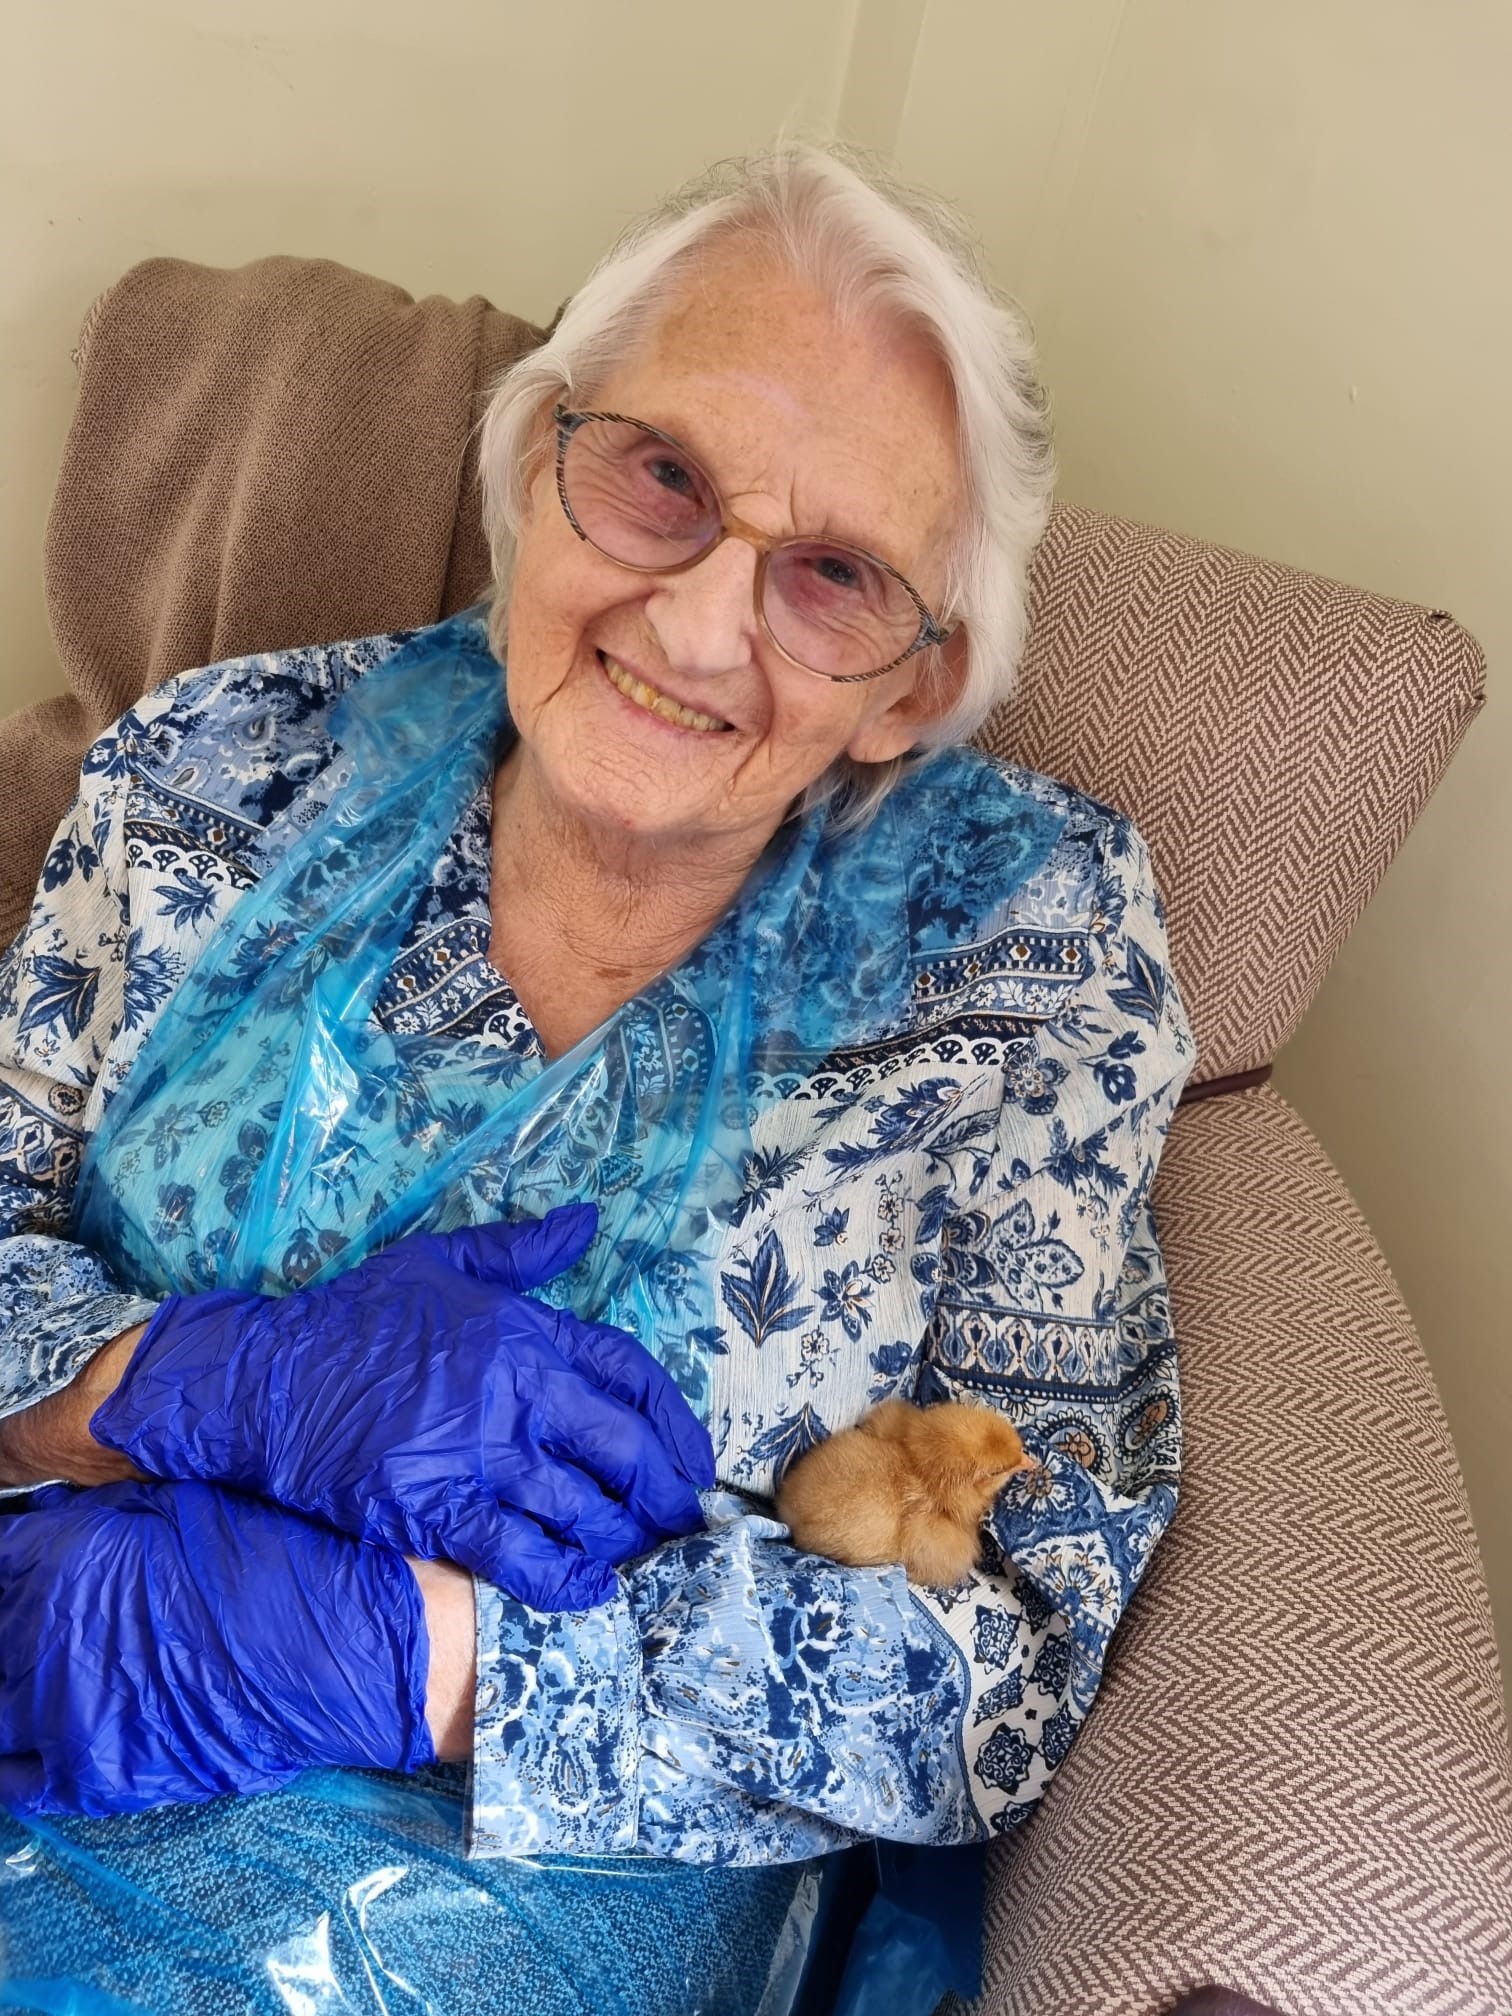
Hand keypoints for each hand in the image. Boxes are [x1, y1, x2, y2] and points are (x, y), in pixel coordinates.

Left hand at [0, 1479, 432, 1817]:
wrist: (342, 1644)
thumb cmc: (284, 1558)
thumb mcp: (189, 1501)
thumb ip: (104, 1512)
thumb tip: (53, 1514)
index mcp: (66, 1558)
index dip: (6, 1549)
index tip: (18, 1550)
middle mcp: (47, 1636)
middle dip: (4, 1607)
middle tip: (31, 1601)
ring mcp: (62, 1712)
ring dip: (1, 1676)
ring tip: (29, 1664)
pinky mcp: (94, 1773)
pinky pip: (11, 1777)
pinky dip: (5, 1754)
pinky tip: (21, 1729)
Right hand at [89, 1205, 713, 1607]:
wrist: (268, 1380)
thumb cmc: (355, 1317)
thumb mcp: (442, 1261)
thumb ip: (523, 1248)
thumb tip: (587, 1219)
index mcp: (526, 1332)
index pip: (629, 1374)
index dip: (674, 1421)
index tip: (694, 1457)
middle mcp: (516, 1392)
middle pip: (622, 1448)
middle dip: (663, 1490)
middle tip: (679, 1518)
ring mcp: (479, 1455)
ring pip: (582, 1506)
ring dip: (621, 1535)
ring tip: (636, 1552)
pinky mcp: (438, 1509)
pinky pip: (520, 1554)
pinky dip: (564, 1577)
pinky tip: (590, 1588)